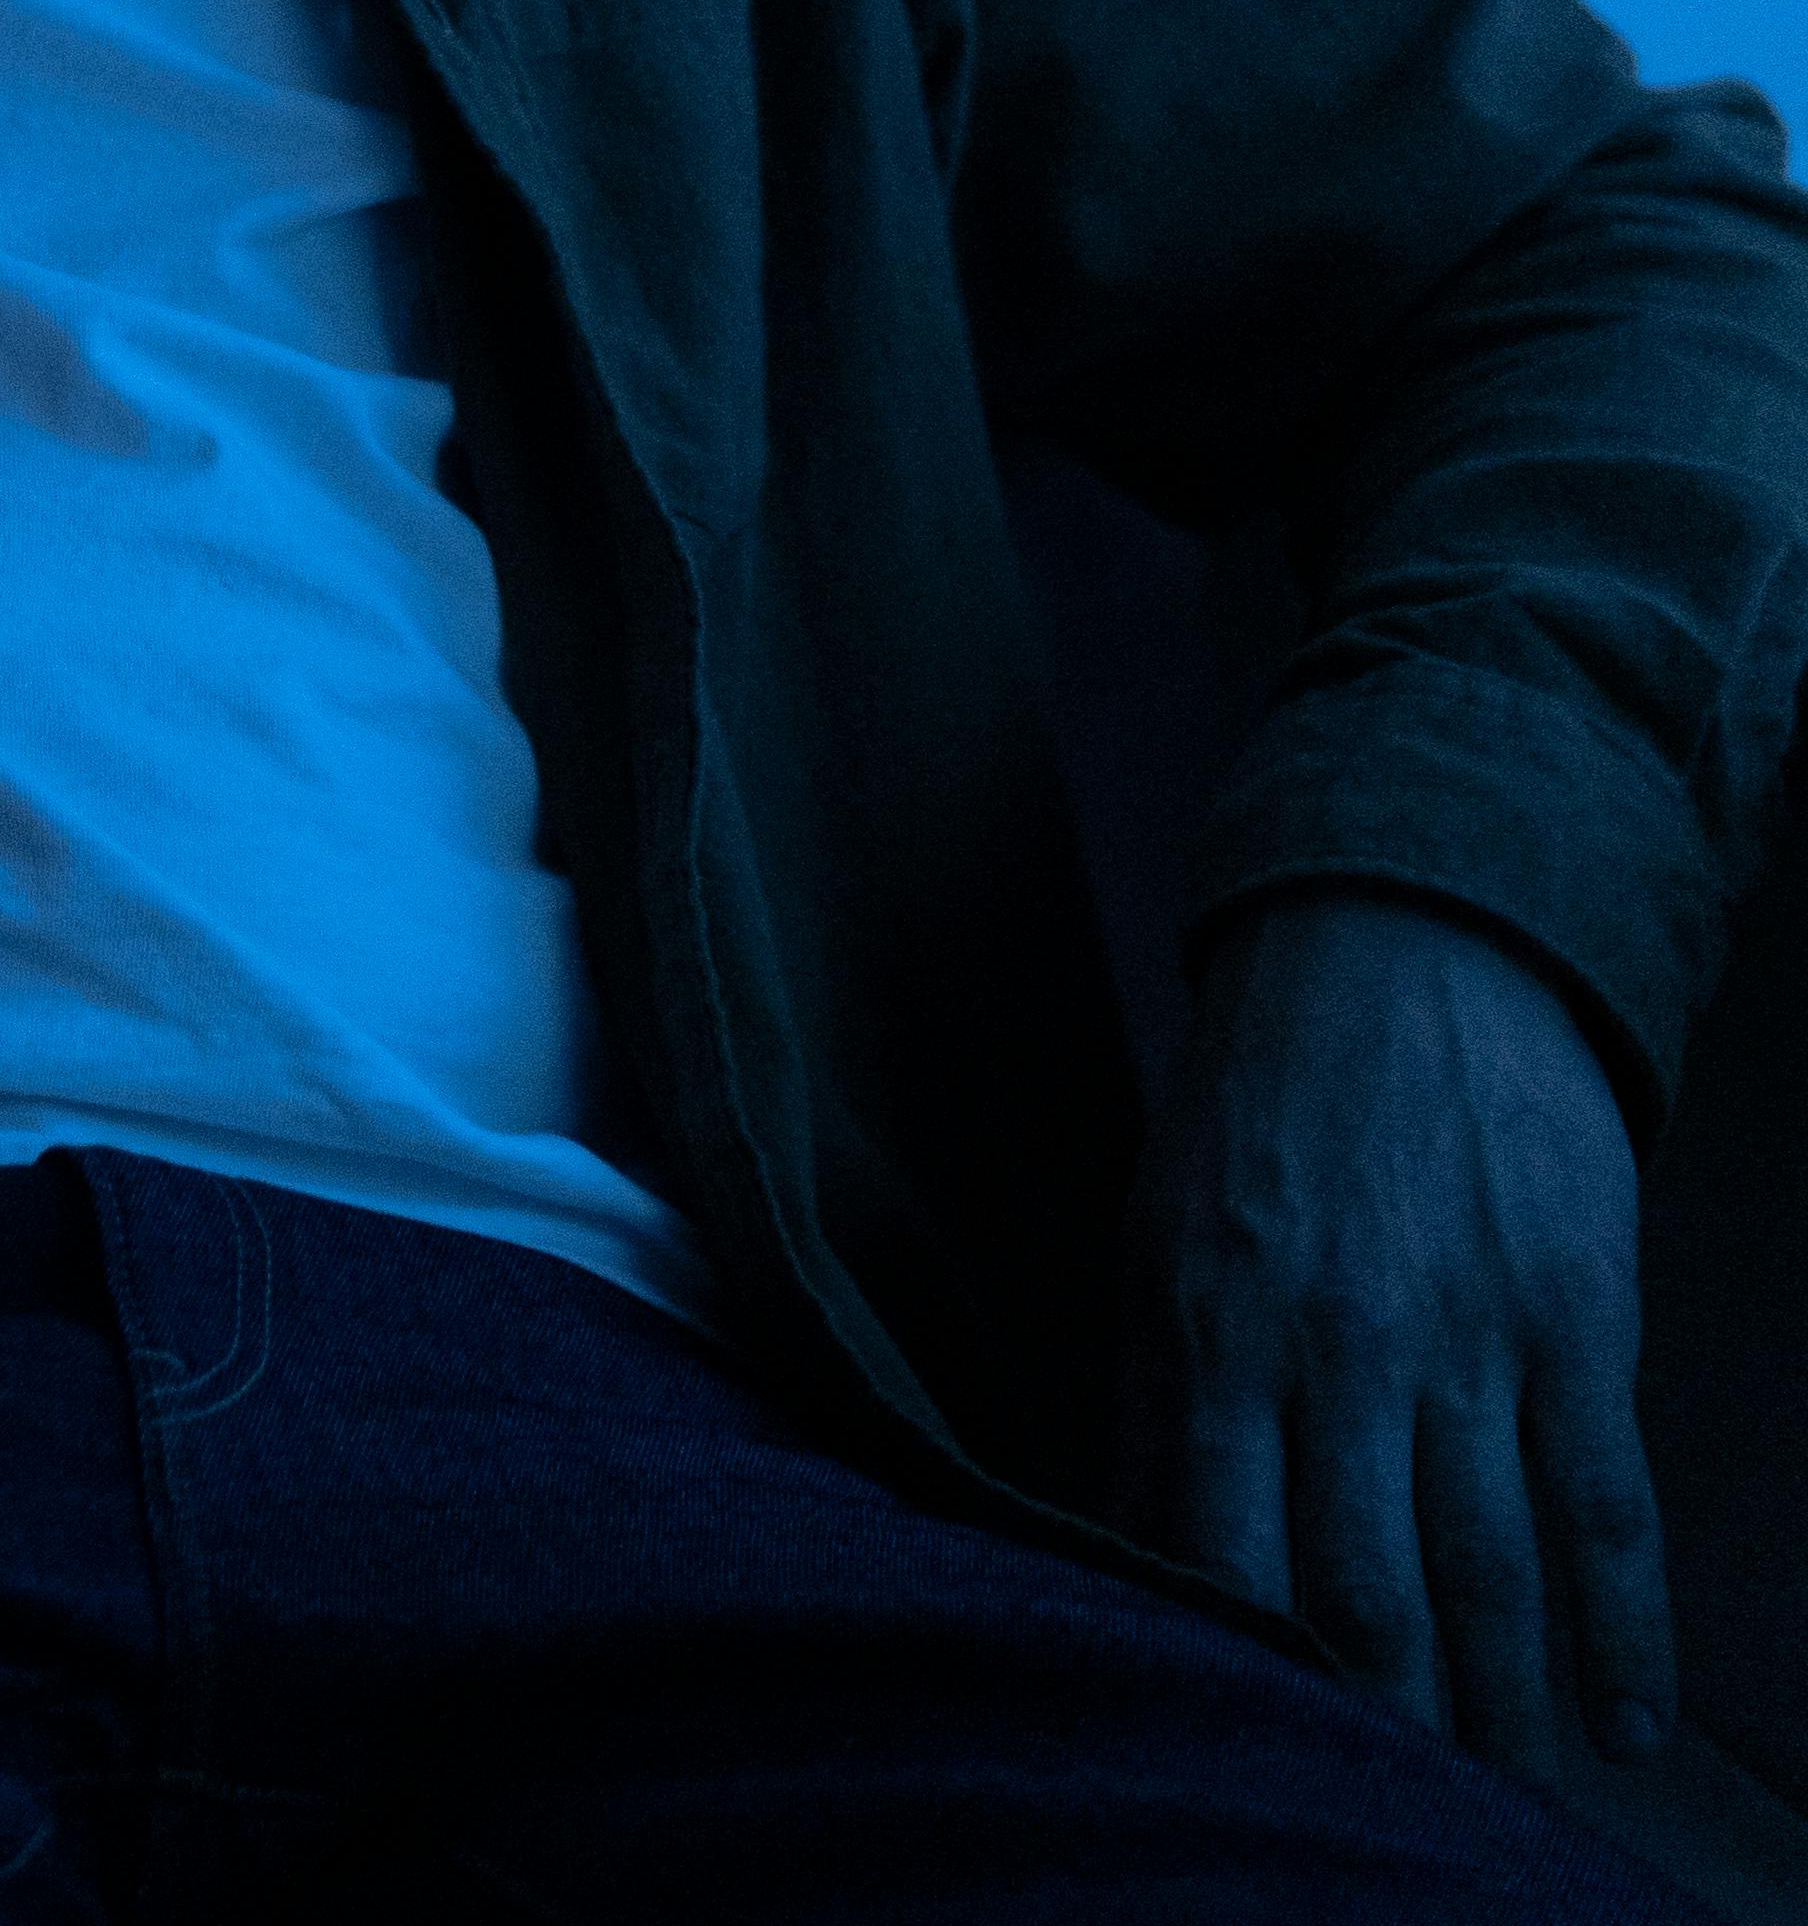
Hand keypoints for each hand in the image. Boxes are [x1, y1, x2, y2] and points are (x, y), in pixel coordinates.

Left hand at [1130, 881, 1676, 1774]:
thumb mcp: (1159, 1240)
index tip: (1248, 1742)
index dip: (1243, 1658)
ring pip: (1491, 1566)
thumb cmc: (1254, 1109)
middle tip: (1391, 1807)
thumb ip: (1157, 1399)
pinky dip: (1623, 1627)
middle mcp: (1339, 1345)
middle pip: (1365, 1581)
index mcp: (1210, 1326)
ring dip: (1504, 1701)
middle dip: (1383, 1713)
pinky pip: (1606, 1501)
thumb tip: (1131, 1549)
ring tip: (1507, 1791)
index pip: (1221, 1541)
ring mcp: (1470, 1335)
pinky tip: (1624, 1715)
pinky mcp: (1580, 1315)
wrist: (1403, 950)